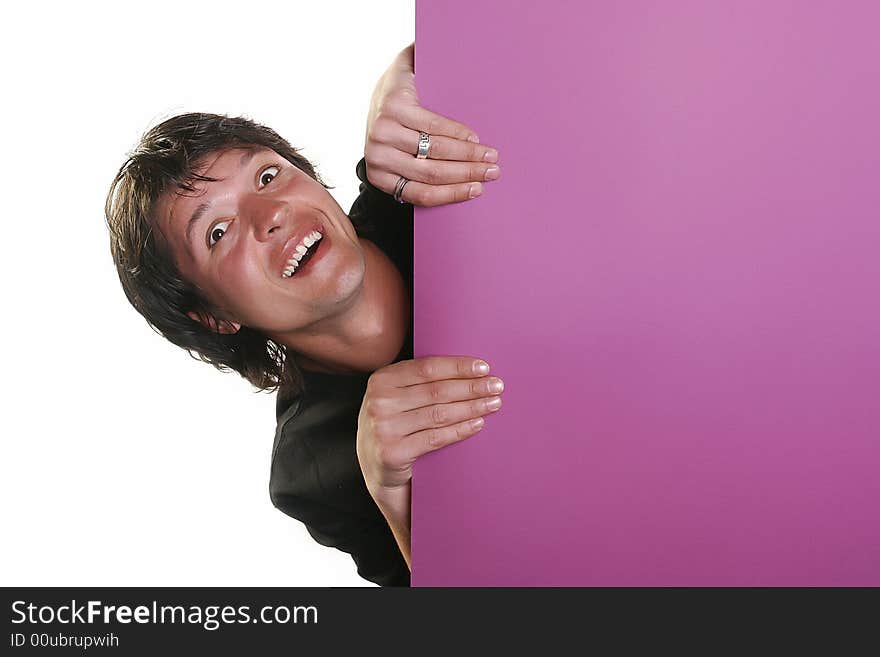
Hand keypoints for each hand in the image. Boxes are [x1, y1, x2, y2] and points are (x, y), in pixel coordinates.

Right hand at [356, 356, 504, 563]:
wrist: (376, 469)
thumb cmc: (394, 426)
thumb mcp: (395, 397)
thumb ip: (418, 382)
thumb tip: (468, 369)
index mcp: (381, 380)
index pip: (426, 368)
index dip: (457, 367)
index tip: (483, 368)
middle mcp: (379, 402)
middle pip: (436, 390)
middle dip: (471, 387)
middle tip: (496, 386)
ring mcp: (384, 428)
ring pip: (439, 413)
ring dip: (471, 407)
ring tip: (493, 404)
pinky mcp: (393, 452)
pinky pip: (436, 438)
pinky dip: (460, 430)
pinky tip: (478, 423)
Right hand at [364, 43, 501, 206]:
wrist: (370, 116)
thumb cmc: (400, 91)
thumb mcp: (408, 67)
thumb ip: (424, 54)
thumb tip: (448, 37)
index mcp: (392, 104)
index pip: (433, 126)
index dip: (460, 137)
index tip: (481, 141)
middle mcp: (381, 134)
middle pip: (435, 154)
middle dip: (470, 160)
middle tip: (494, 162)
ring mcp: (378, 160)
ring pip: (429, 177)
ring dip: (463, 180)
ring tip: (486, 177)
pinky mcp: (380, 180)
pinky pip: (418, 195)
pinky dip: (446, 196)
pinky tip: (469, 191)